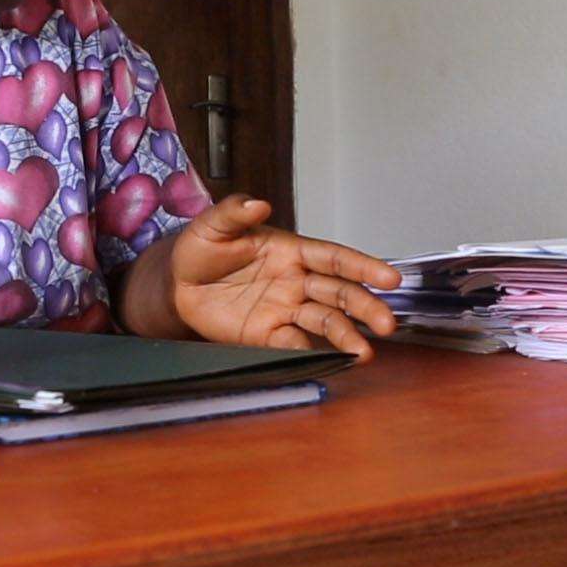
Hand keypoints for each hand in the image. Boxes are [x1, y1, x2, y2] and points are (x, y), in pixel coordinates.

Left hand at [169, 195, 401, 360]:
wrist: (176, 285)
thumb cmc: (200, 250)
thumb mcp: (212, 225)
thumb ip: (233, 213)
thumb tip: (258, 204)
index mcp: (291, 251)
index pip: (334, 258)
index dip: (362, 266)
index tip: (389, 278)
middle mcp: (296, 281)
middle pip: (339, 293)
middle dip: (364, 308)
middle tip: (387, 324)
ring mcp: (285, 310)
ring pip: (324, 322)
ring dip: (346, 336)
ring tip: (364, 353)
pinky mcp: (268, 335)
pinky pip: (293, 344)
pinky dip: (309, 353)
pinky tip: (326, 362)